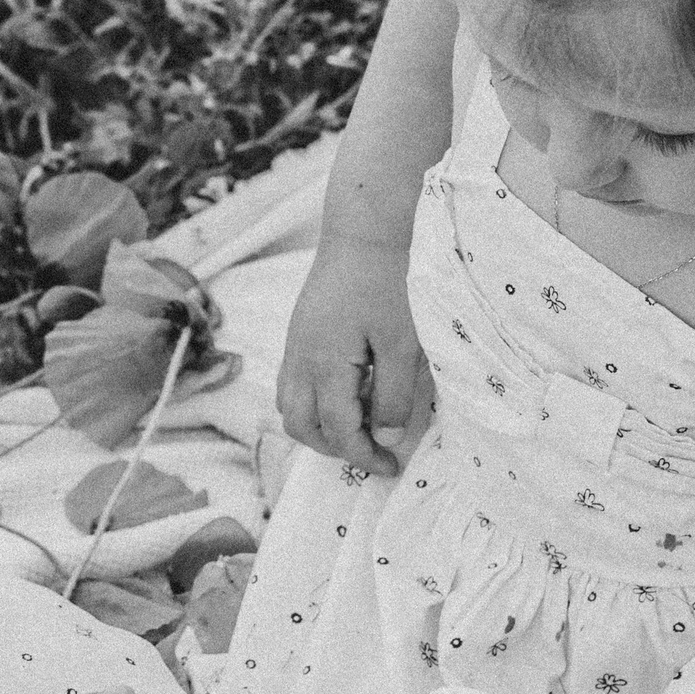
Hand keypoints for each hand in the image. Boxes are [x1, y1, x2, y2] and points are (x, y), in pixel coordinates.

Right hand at [276, 234, 432, 475]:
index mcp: (325, 366)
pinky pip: (293, 381)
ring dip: (319, 426)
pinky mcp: (299, 329)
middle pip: (301, 426)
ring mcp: (295, 343)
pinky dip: (313, 401)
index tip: (392, 467)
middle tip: (373, 451)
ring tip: (358, 425)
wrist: (366, 227)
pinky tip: (348, 391)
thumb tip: (383, 436)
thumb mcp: (404, 344)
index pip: (338, 431)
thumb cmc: (390, 280)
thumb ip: (393, 396)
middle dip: (334, 448)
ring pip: (290, 405)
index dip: (364, 457)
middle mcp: (300, 358)